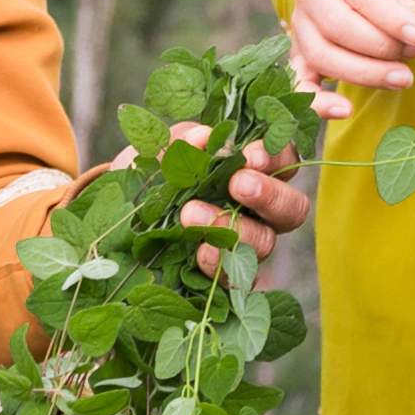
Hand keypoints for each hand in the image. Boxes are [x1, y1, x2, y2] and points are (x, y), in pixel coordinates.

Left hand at [100, 124, 310, 276]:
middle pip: (293, 208)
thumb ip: (183, 140)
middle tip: (239, 184)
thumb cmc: (155, 174)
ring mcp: (244, 246)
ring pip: (266, 242)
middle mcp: (258, 210)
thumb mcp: (164, 149)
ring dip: (234, 228)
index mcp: (253, 170)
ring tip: (192, 214)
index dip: (277, 156)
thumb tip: (204, 136)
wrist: (122, 215)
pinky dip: (218, 263)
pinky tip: (199, 251)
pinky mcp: (222, 275)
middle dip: (270, 195)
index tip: (251, 154)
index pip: (285, 159)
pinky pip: (235, 278)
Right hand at [288, 0, 414, 118]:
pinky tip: (343, 110)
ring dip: (364, 74)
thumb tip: (411, 34)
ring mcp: (299, 24)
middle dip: (380, 48)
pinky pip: (299, 83)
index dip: (391, 19)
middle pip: (338, 27)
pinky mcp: (297, 53)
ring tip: (401, 79)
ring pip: (322, 55)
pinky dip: (317, 102)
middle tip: (413, 57)